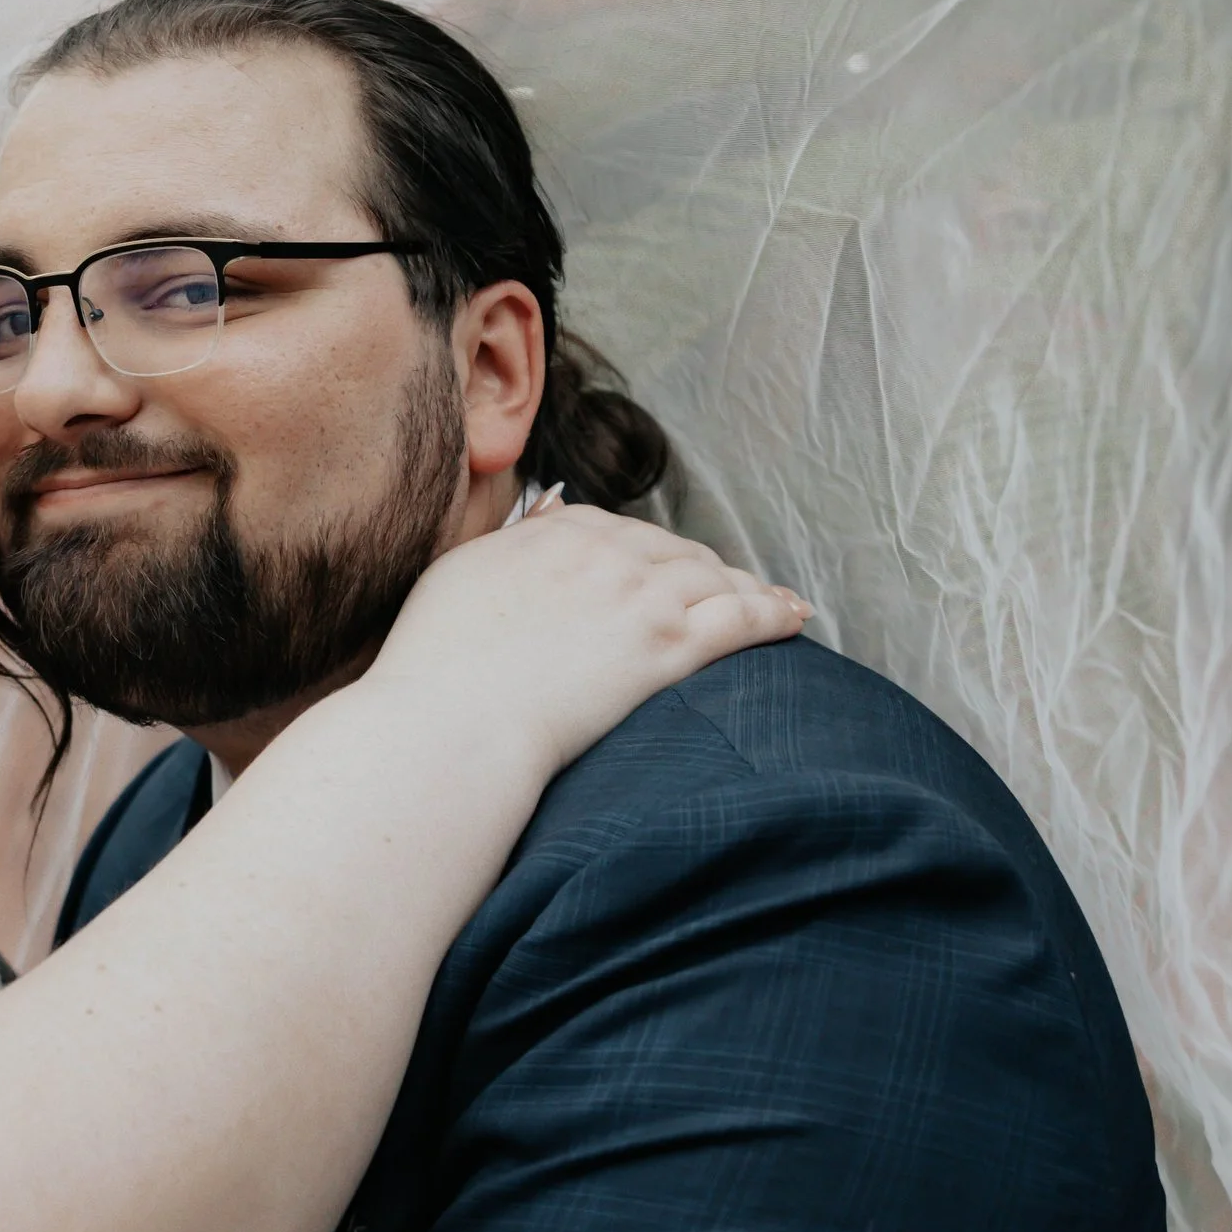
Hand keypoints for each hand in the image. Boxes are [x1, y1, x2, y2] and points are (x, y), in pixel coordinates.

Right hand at [371, 499, 808, 792]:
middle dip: (704, 570)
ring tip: (772, 603)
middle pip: (675, 551)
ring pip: (714, 579)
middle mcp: (606, 552)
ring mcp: (641, 596)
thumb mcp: (459, 573)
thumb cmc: (437, 663)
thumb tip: (552, 506)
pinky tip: (794, 617)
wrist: (452, 725)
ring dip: (747, 588)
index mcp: (556, 533)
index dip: (650, 551)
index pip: (620, 529)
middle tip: (727, 590)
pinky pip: (741, 619)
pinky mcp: (669, 646)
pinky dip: (773, 613)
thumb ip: (514, 539)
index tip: (665, 567)